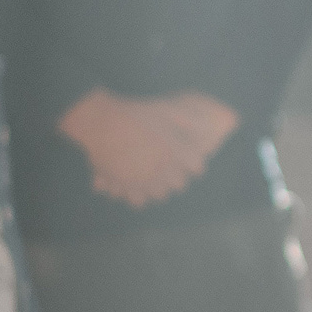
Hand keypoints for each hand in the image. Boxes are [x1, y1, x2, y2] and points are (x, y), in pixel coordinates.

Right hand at [57, 89, 233, 207]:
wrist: (101, 122)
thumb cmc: (136, 113)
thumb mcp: (167, 110)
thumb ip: (191, 120)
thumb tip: (210, 128)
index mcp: (176, 151)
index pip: (196, 166)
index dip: (194, 164)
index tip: (191, 162)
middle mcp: (162, 168)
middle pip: (179, 183)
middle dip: (178, 176)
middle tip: (174, 171)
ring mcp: (143, 179)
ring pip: (160, 194)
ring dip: (160, 188)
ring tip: (155, 180)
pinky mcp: (124, 185)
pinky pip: (137, 200)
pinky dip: (139, 196)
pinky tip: (136, 189)